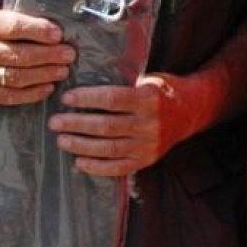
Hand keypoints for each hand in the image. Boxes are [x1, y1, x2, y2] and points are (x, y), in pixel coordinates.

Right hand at [0, 8, 72, 105]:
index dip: (39, 31)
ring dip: (44, 75)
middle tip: (69, 55)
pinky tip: (47, 88)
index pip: (15, 27)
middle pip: (19, 55)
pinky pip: (8, 96)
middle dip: (49, 56)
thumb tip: (56, 32)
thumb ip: (20, 23)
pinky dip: (31, 94)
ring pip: (16, 78)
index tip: (59, 35)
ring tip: (63, 71)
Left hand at [50, 73, 202, 177]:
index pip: (113, 99)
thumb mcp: (147, 79)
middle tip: (55, 121)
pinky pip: (118, 168)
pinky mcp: (147, 160)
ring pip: (109, 148)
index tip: (66, 98)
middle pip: (107, 126)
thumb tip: (84, 81)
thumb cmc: (163, 90)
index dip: (87, 99)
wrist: (191, 111)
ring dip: (81, 145)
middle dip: (77, 124)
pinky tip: (79, 161)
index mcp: (149, 98)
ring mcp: (149, 144)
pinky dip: (96, 167)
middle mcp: (150, 123)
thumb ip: (123, 84)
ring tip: (62, 140)